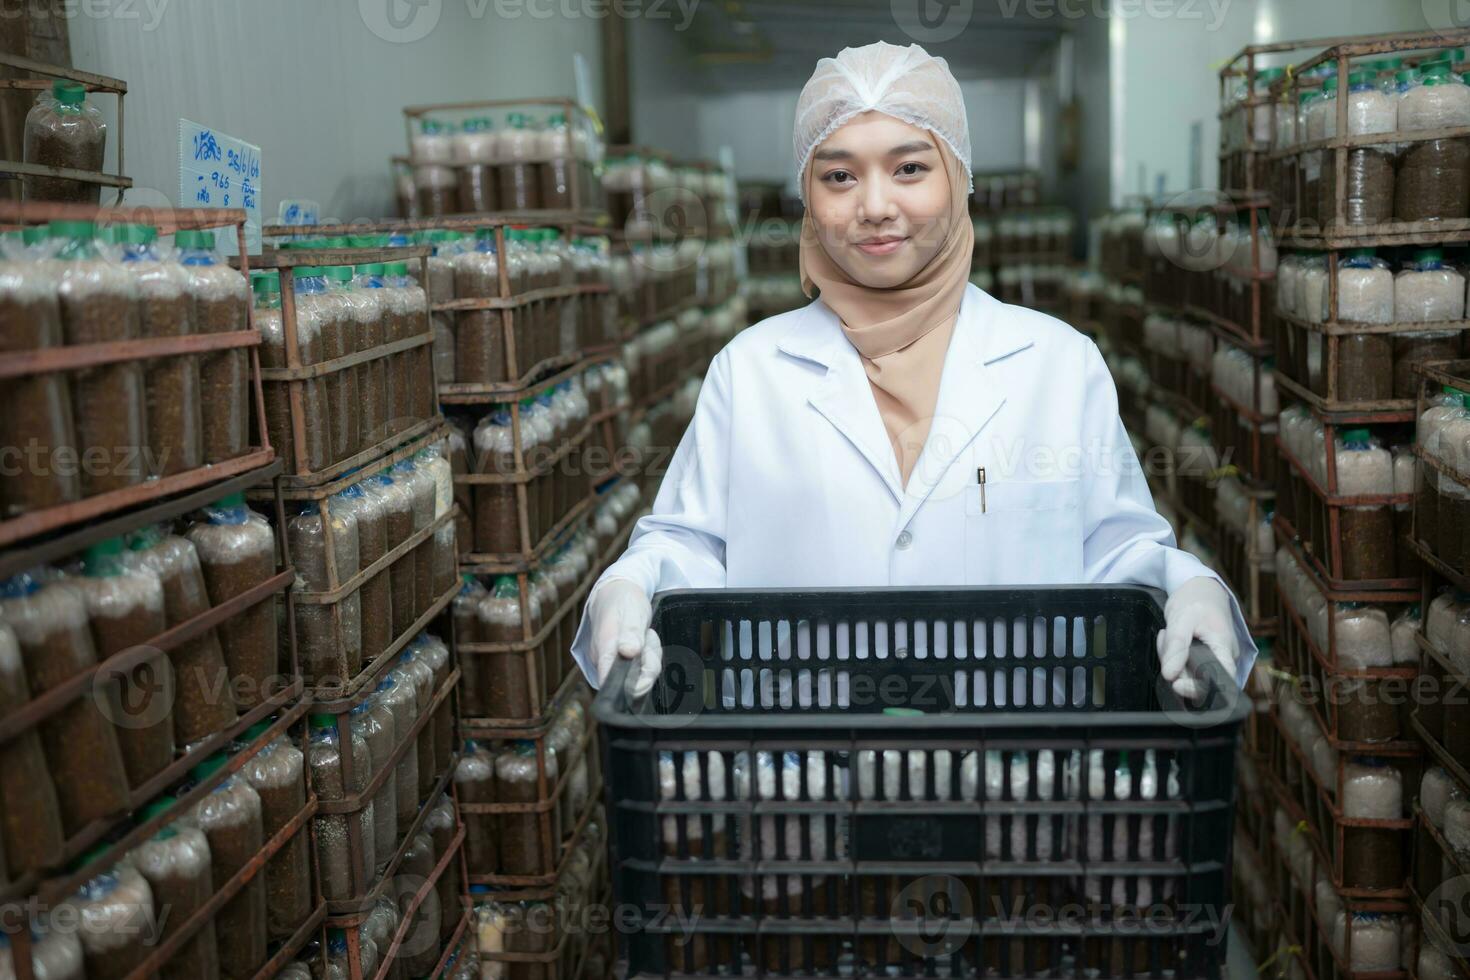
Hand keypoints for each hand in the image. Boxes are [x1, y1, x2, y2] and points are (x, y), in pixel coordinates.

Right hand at [587, 578, 662, 696]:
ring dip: (650, 656)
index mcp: (603, 649)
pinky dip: (647, 654)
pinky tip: (645, 639)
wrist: (617, 591)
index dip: (629, 688)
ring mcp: (610, 660)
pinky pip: (639, 666)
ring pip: (639, 672)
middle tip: (648, 639)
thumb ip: (631, 633)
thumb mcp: (632, 611)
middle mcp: (603, 660)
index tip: (645, 679)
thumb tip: (628, 652)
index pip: (609, 681)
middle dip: (648, 664)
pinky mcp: (618, 660)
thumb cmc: (623, 600)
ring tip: (646, 635)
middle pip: (631, 680)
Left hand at [1157, 576, 1238, 700]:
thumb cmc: (1196, 600)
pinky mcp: (1202, 656)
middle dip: (1175, 664)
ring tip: (1168, 633)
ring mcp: (1213, 657)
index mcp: (1225, 649)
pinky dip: (1173, 654)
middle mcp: (1224, 658)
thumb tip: (1170, 675)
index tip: (1176, 684)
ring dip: (1170, 656)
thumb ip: (1177, 647)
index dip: (1197, 689)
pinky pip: (1184, 664)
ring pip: (1187, 671)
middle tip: (1166, 640)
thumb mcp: (1182, 619)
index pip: (1218, 682)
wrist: (1200, 588)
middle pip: (1197, 678)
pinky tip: (1171, 638)